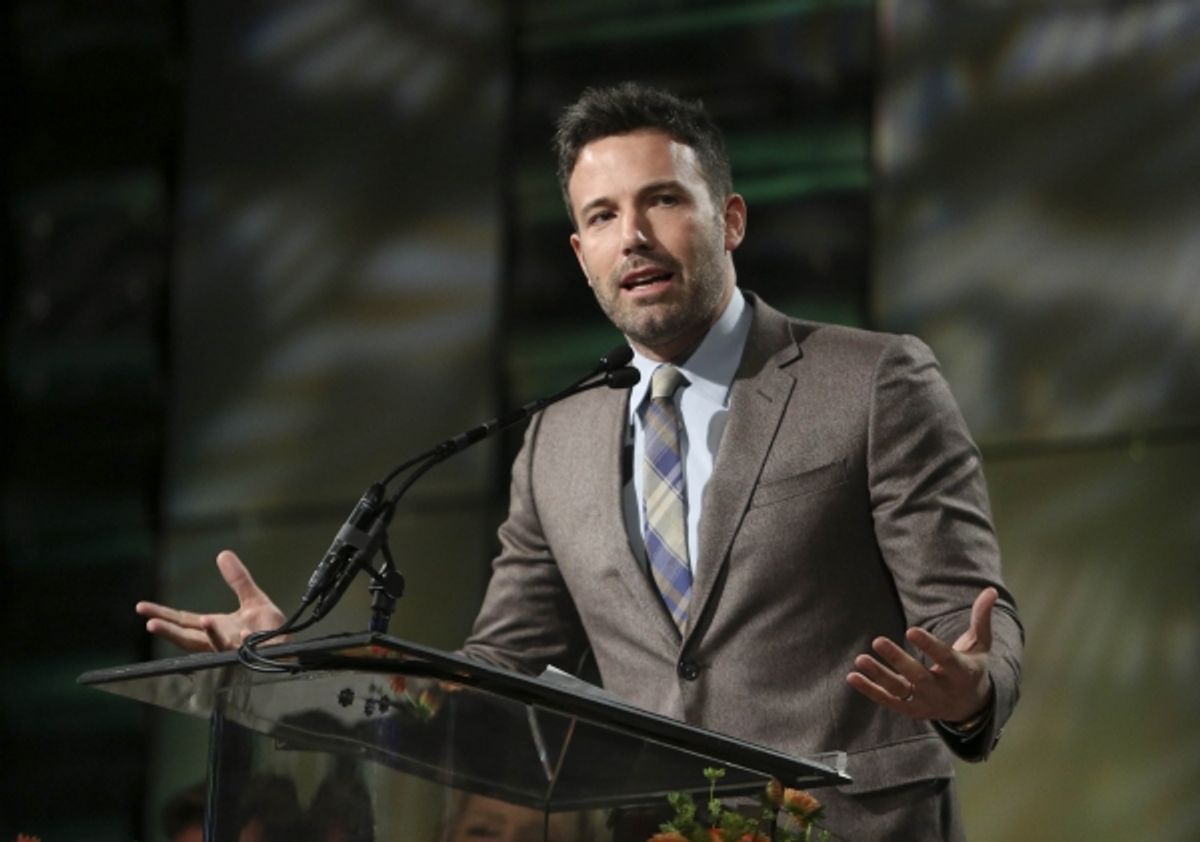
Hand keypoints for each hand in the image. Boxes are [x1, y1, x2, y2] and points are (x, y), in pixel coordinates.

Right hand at [136, 550, 285, 651]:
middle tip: (150, 624)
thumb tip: (223, 554)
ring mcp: (235, 651)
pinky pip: (247, 649)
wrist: (290, 648)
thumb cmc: (269, 630)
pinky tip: (243, 632)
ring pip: (217, 646)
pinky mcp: (253, 656)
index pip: (183, 621)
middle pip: (189, 638)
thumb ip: (238, 579)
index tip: (141, 608)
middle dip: (170, 632)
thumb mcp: (253, 599)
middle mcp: (219, 642)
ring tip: (204, 621)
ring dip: (210, 635)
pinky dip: (245, 641)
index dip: (162, 615)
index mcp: (215, 628)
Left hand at [846, 587, 996, 723]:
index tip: (911, 630)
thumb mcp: (980, 645)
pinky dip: (870, 690)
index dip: (929, 645)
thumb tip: (991, 590)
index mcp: (962, 673)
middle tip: (878, 640)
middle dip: (898, 660)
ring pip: (899, 690)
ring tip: (859, 659)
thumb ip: (981, 619)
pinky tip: (853, 676)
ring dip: (878, 676)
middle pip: (918, 676)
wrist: (970, 707)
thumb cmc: (972, 667)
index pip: (945, 658)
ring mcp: (925, 703)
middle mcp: (942, 691)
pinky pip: (888, 701)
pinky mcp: (911, 710)